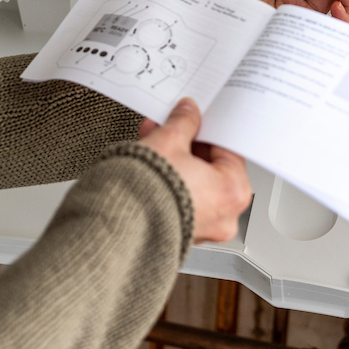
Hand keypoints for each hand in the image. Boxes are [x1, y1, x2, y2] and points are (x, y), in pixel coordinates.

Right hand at [139, 99, 251, 243]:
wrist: (117, 224)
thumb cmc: (147, 192)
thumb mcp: (168, 141)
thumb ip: (183, 122)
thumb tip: (187, 115)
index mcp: (232, 192)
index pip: (229, 150)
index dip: (208, 130)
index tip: (196, 122)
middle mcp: (223, 216)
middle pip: (211, 168)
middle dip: (187, 145)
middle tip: (172, 130)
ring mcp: (203, 228)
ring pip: (195, 184)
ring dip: (175, 161)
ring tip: (152, 142)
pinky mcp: (181, 234)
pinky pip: (182, 200)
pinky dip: (170, 183)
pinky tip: (150, 164)